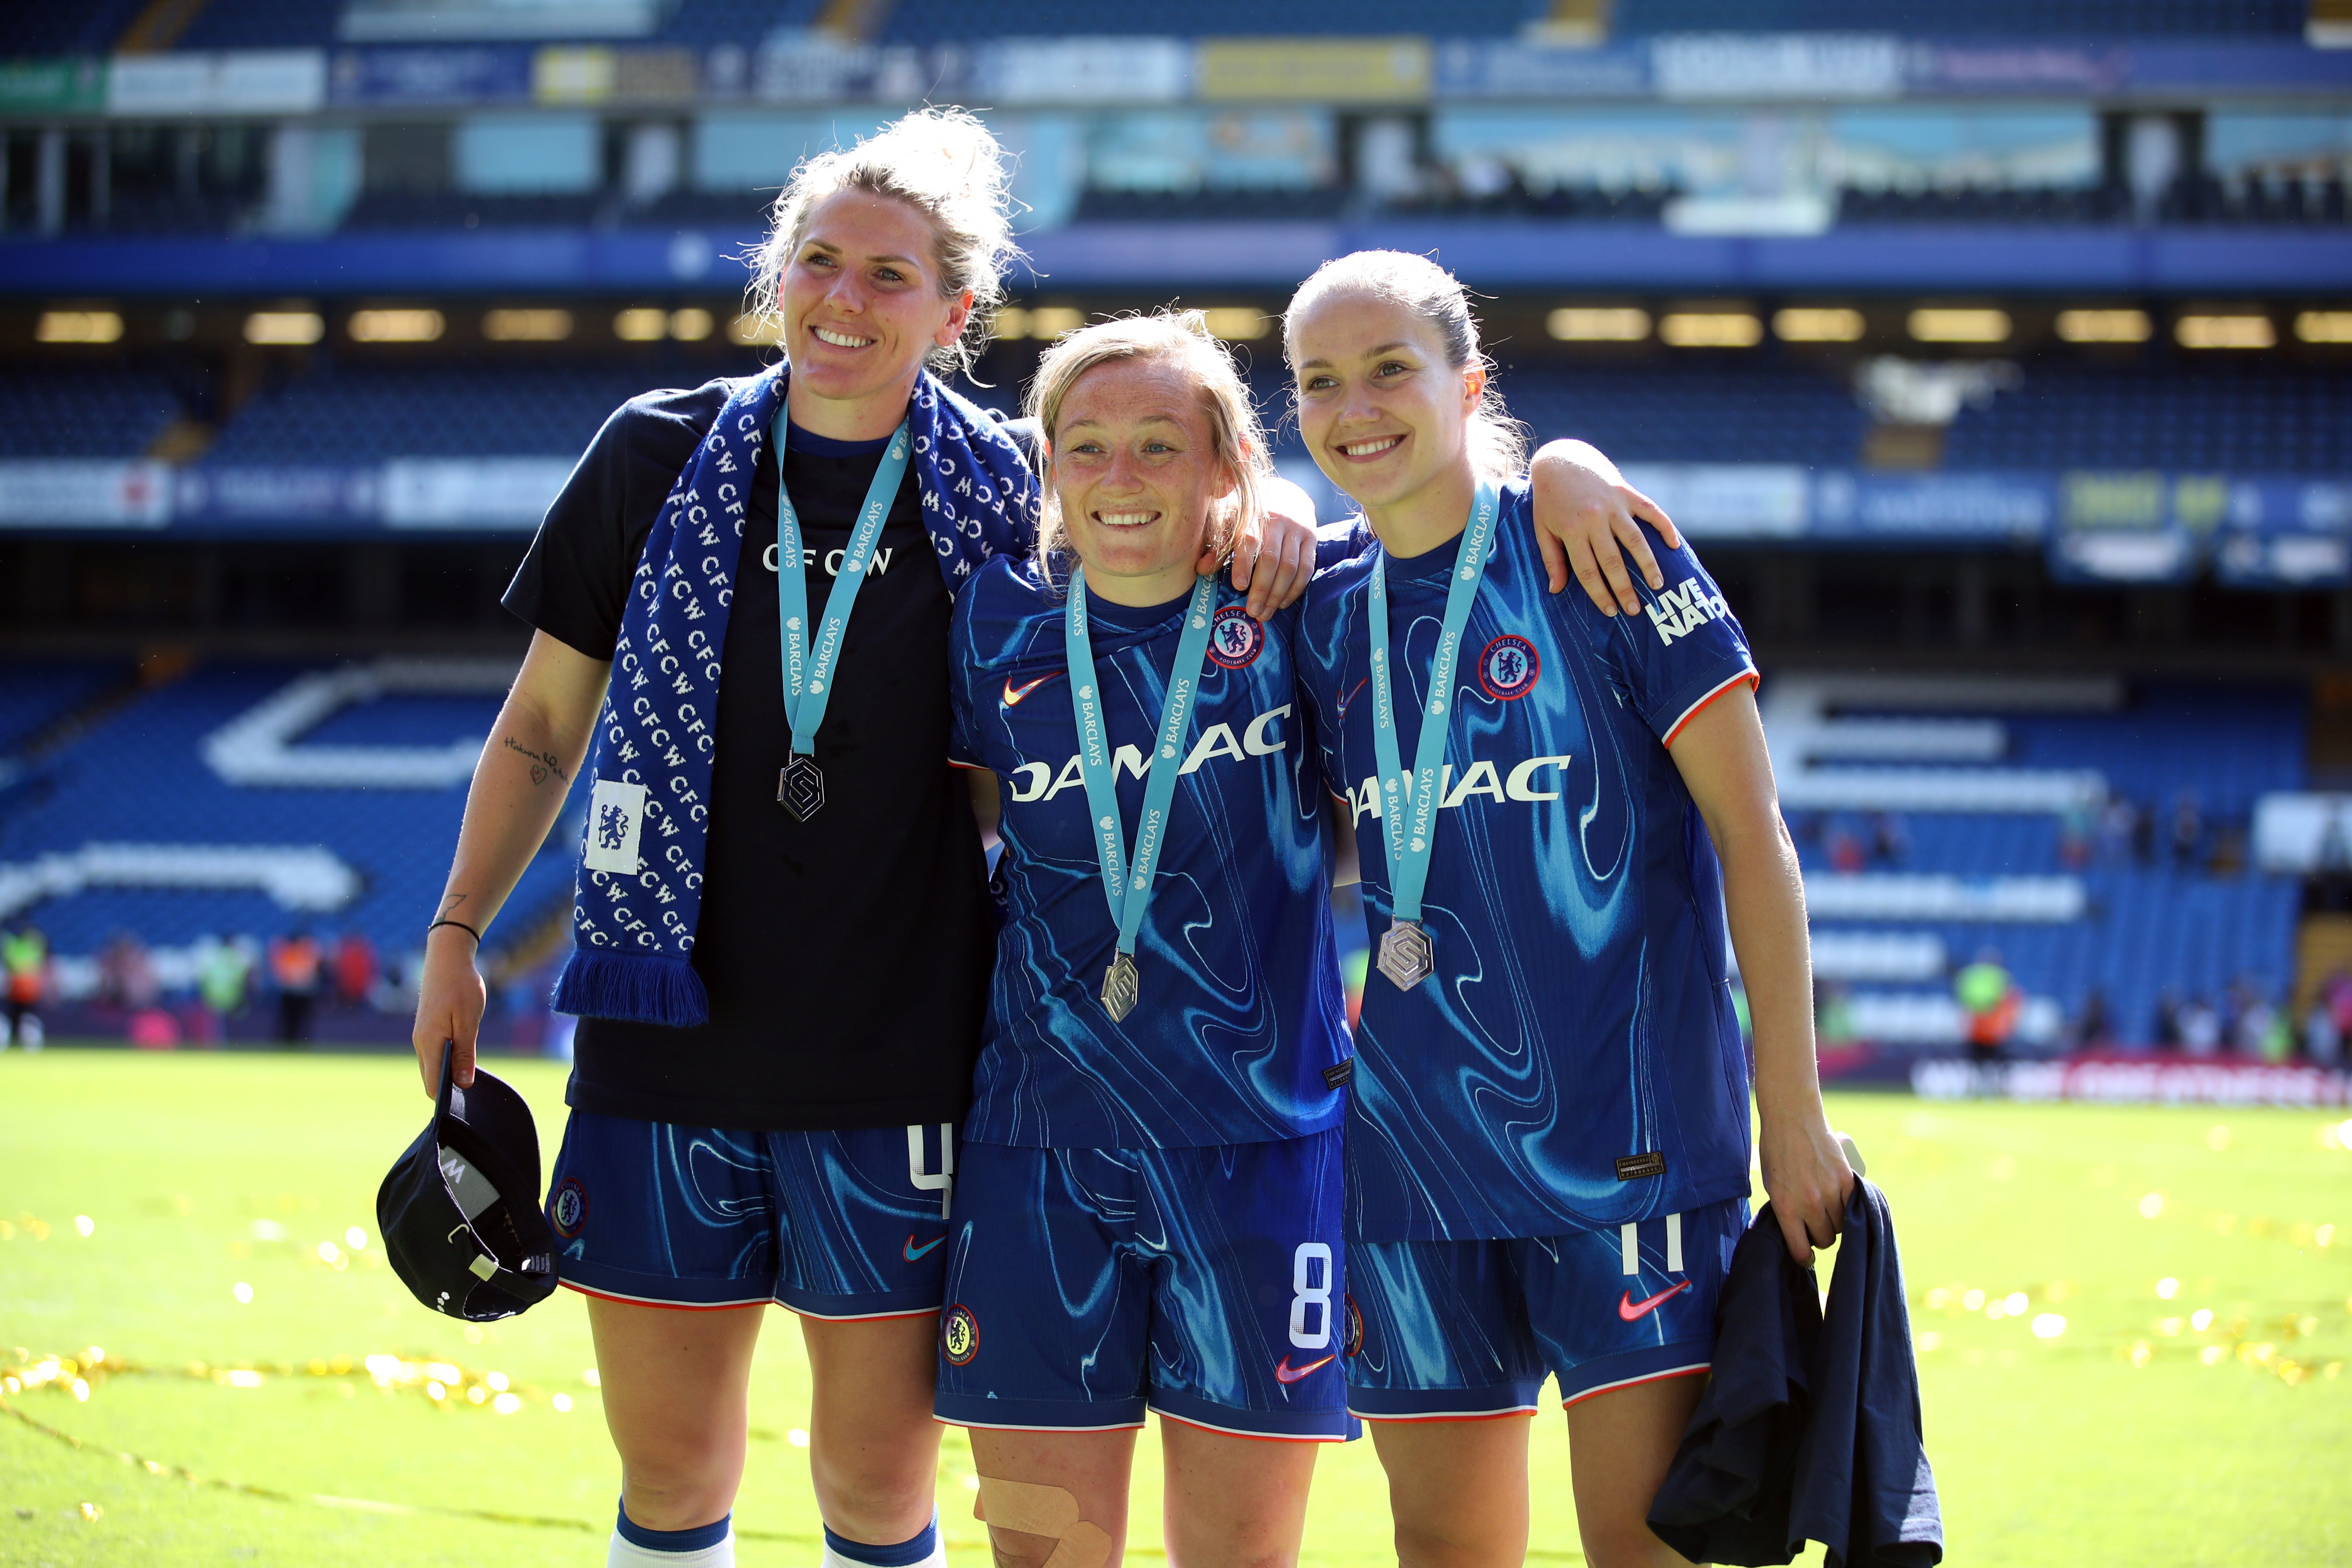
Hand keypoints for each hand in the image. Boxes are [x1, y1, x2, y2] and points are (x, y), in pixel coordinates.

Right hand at [411, 924, 485, 1093]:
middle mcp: (420, 1042)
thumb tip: (463, 1084)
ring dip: (449, 1071)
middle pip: (431, 1077)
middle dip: (449, 1087)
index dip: (446, 1097)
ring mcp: (422, 1035)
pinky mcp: (427, 1027)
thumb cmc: (461, 987)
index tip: (466, 1100)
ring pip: (433, 1065)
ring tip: (471, 1072)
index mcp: (428, 1043)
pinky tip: (464, 1056)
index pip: (431, 1084)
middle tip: (474, 1087)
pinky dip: (447, 1059)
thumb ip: (465, 1054)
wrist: (447, 957)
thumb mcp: (469, 1022)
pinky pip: (435, 1052)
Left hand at [1217, 486, 1315, 618]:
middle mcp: (1278, 519)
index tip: (1239, 586)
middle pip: (1271, 559)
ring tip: (1266, 613)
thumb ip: (1218, 545)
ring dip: (1277, 594)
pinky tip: (1283, 602)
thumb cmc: (1251, 513)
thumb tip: (1201, 569)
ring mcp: (1297, 529)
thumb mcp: (1230, 521)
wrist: (1287, 494)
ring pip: (1290, 567)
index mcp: (1252, 513)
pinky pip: (1306, 568)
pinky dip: (1295, 589)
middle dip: (1261, 589)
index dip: (1244, 564)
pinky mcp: (1312, 538)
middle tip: (1253, 611)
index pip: (1249, 539)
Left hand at [1527, 444, 1683, 616]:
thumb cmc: (1550, 500)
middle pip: (1613, 560)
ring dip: (1648, 564)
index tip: (1611, 611)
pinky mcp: (1627, 492)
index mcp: (1572, 530)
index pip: (1588, 570)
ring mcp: (1614, 504)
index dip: (1600, 593)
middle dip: (1625, 587)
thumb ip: (1551, 559)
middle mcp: (1595, 518)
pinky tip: (1674, 546)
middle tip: (1636, 609)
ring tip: (1658, 585)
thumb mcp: (1543, 529)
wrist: (1561, 460)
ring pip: (1635, 540)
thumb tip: (1556, 590)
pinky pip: (1651, 511)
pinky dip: (1665, 527)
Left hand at [1759, 1108, 1855, 1266]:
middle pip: (1825, 1238)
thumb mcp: (1772, 1185)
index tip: (1806, 1257)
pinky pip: (1853, 1206)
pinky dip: (1848, 1206)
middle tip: (1815, 1223)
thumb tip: (1800, 1232)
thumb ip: (1786, 1210)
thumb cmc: (1777, 1152)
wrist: (1792, 1119)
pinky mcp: (1847, 1179)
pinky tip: (1839, 1197)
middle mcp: (1808, 1202)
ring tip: (1826, 1206)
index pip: (1800, 1249)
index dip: (1804, 1257)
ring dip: (1835, 1221)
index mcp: (1785, 1207)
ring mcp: (1830, 1191)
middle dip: (1820, 1235)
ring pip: (1841, 1225)